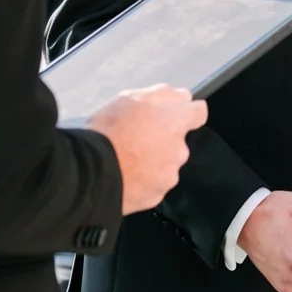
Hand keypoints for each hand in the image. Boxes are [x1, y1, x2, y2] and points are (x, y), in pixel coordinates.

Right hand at [88, 85, 207, 214]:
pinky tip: (124, 175)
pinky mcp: (156, 195)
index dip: (186, 113)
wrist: (93, 171)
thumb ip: (163, 96)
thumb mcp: (132, 97)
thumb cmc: (109, 132)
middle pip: (177, 143)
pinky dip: (143, 182)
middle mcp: (179, 149)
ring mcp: (169, 175)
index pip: (198, 112)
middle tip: (135, 140)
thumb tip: (179, 97)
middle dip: (162, 142)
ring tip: (125, 160)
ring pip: (165, 166)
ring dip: (152, 163)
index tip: (176, 115)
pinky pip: (153, 186)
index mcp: (176, 121)